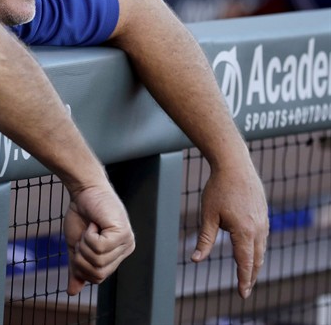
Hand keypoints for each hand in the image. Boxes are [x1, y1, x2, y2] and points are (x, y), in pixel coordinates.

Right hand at [63, 183, 134, 294]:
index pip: (97, 278)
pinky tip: (94, 224)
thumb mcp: (77, 245)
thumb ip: (77, 267)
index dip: (81, 265)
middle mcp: (126, 249)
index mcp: (117, 254)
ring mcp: (126, 241)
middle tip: (84, 236)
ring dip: (85, 244)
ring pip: (98, 261)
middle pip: (98, 273)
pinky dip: (89, 236)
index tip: (79, 244)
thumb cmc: (82, 214)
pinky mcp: (122, 233)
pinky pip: (99, 248)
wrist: (83, 191)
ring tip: (90, 228)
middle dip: (82, 256)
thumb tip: (72, 292)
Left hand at [191, 164, 268, 298]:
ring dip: (255, 262)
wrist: (234, 165)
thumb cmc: (218, 188)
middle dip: (251, 275)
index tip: (242, 294)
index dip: (244, 280)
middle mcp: (258, 229)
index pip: (245, 263)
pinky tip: (252, 250)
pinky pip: (262, 237)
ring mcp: (264, 221)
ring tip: (249, 274)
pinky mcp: (264, 213)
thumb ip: (205, 240)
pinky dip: (257, 248)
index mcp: (244, 231)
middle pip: (256, 259)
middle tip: (245, 289)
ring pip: (261, 248)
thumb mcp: (208, 215)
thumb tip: (196, 259)